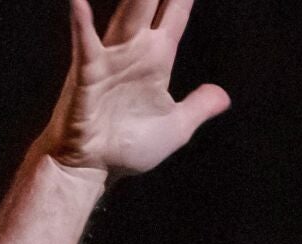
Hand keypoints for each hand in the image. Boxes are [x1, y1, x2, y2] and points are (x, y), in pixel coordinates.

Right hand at [39, 0, 228, 178]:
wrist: (94, 169)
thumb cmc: (128, 147)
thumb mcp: (176, 127)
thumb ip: (199, 106)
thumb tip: (223, 95)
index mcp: (157, 59)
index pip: (175, 14)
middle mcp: (134, 50)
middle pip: (149, 3)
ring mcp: (110, 60)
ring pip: (124, 14)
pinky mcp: (87, 77)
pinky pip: (85, 47)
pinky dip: (81, 24)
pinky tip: (78, 2)